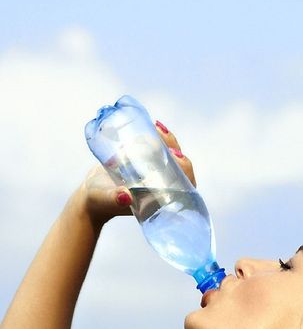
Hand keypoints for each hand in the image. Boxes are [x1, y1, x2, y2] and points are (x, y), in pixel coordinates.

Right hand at [78, 122, 196, 226]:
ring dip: (167, 140)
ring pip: (170, 154)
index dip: (185, 169)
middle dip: (175, 149)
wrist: (91, 195)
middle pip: (179, 166)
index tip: (176, 155)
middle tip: (163, 135)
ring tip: (157, 127)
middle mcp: (163, 184)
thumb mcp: (106, 200)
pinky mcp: (146, 161)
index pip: (184, 184)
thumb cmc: (100, 202)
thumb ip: (114, 199)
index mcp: (163, 196)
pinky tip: (154, 125)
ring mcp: (155, 172)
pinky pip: (158, 148)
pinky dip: (157, 137)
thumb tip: (125, 196)